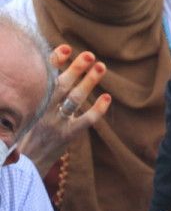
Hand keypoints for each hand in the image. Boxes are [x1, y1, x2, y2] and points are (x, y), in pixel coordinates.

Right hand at [18, 45, 111, 171]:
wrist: (22, 163)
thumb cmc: (24, 131)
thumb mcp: (24, 109)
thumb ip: (36, 92)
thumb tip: (51, 68)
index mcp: (31, 101)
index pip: (43, 78)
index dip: (55, 62)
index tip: (66, 48)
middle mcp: (42, 110)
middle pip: (60, 85)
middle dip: (76, 69)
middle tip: (90, 55)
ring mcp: (56, 123)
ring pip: (74, 100)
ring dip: (89, 83)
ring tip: (101, 67)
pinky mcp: (67, 135)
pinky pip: (85, 121)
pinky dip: (97, 109)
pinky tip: (108, 98)